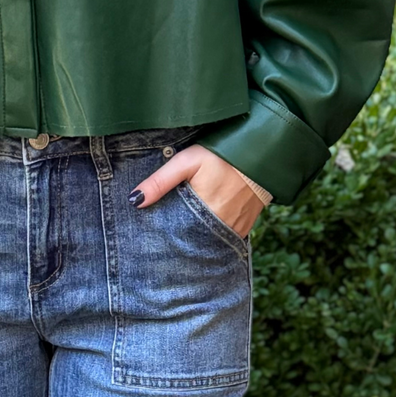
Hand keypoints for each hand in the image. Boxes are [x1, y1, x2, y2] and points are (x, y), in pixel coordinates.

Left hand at [129, 143, 264, 238]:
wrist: (260, 155)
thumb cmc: (221, 156)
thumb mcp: (187, 161)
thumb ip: (161, 181)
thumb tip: (135, 200)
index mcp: (203, 212)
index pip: (176, 234)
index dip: (163, 235)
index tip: (149, 235)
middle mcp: (219, 227)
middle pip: (191, 240)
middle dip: (177, 239)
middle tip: (162, 235)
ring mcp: (234, 230)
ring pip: (207, 241)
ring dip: (195, 237)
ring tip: (181, 230)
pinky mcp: (245, 229)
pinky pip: (223, 238)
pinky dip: (212, 235)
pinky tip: (202, 228)